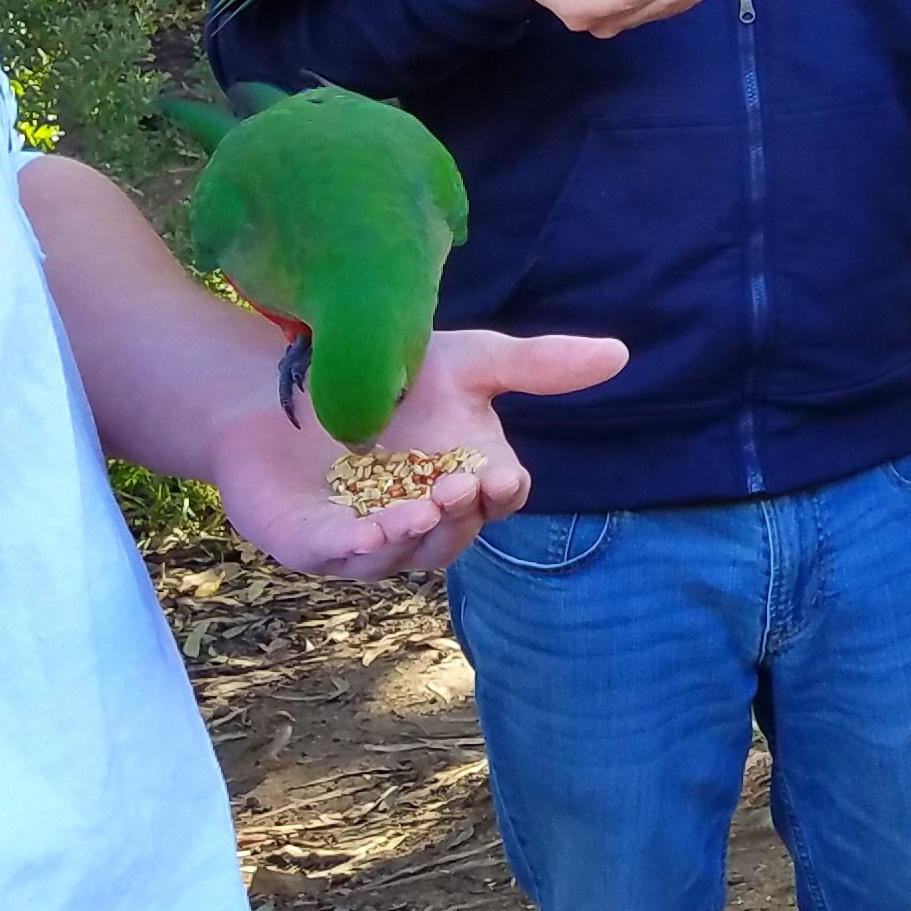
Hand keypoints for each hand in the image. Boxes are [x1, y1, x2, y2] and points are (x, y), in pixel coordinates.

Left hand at [207, 329, 628, 580]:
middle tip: (456, 486)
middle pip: (454, 536)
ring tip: (415, 510)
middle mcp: (422, 517)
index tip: (501, 476)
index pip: (499, 497)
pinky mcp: (308, 540)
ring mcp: (364, 537)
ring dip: (413, 537)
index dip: (502, 492)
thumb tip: (621, 353)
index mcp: (466, 479)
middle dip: (458, 516)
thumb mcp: (470, 361)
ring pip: (401, 556)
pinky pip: (335, 557)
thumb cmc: (389, 375)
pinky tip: (365, 532)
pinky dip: (354, 549)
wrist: (290, 375)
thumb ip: (537, 364)